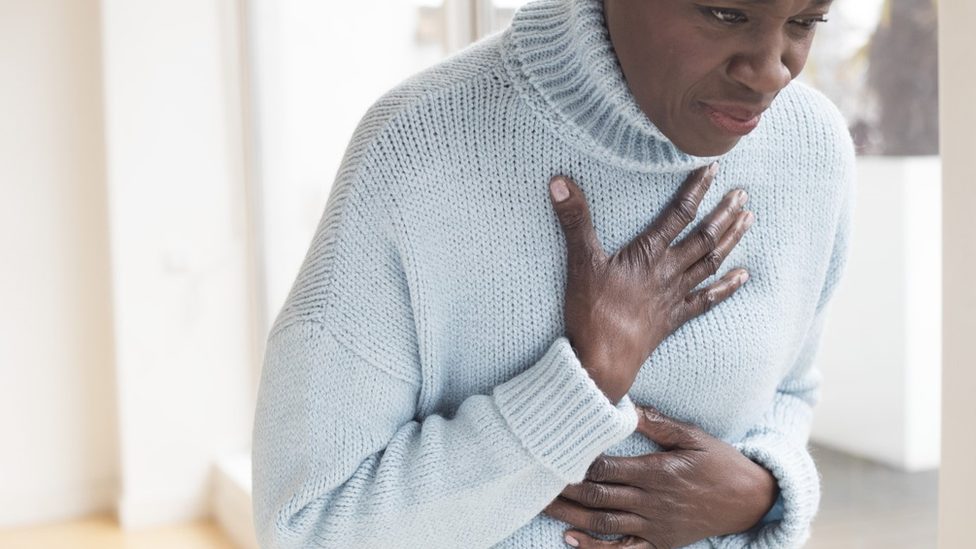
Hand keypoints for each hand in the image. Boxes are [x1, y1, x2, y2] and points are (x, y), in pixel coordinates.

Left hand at [543, 405, 778, 548]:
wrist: (752, 500)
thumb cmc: (722, 462)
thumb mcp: (694, 436)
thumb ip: (659, 424)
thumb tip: (626, 407)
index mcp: (658, 472)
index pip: (607, 467)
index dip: (578, 461)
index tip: (552, 452)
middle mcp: (653, 501)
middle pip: (598, 495)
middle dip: (564, 488)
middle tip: (533, 480)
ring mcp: (655, 526)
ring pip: (604, 523)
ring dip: (571, 515)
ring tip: (541, 506)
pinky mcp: (660, 543)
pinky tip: (571, 539)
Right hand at [549, 163, 753, 402]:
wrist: (604, 359)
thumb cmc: (592, 311)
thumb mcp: (579, 262)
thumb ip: (574, 220)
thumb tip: (559, 181)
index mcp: (648, 254)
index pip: (678, 214)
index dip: (696, 190)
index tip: (713, 169)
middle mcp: (668, 271)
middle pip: (703, 237)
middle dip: (723, 213)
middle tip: (742, 194)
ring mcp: (675, 295)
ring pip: (710, 262)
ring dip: (730, 240)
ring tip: (748, 220)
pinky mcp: (674, 318)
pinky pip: (707, 299)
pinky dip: (727, 287)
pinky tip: (742, 276)